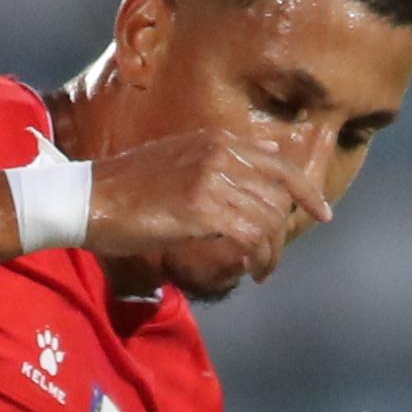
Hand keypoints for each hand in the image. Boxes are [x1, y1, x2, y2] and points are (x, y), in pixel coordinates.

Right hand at [81, 125, 332, 301]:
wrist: (89, 198)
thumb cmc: (128, 187)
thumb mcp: (180, 158)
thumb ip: (223, 160)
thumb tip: (271, 161)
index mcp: (218, 140)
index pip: (281, 165)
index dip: (306, 191)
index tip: (322, 213)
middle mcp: (221, 154)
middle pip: (278, 196)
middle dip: (282, 233)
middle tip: (271, 260)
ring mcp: (212, 180)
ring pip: (268, 218)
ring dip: (271, 252)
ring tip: (260, 271)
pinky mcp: (202, 209)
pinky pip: (250, 236)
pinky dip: (257, 257)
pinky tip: (249, 270)